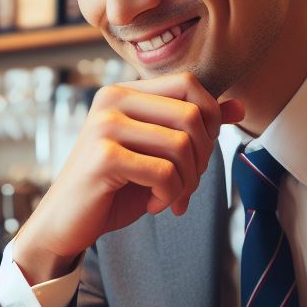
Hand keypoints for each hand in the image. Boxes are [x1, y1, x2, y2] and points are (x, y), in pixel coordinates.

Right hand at [13, 74, 243, 281]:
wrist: (66, 222)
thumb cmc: (113, 187)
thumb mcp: (157, 153)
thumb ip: (192, 127)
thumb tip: (239, 106)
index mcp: (124, 92)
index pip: (190, 84)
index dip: (210, 119)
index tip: (198, 154)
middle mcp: (112, 100)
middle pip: (192, 115)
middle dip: (202, 157)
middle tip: (186, 183)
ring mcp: (105, 126)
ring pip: (182, 146)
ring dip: (187, 182)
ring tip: (170, 197)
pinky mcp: (104, 157)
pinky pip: (165, 173)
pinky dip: (169, 195)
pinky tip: (154, 205)